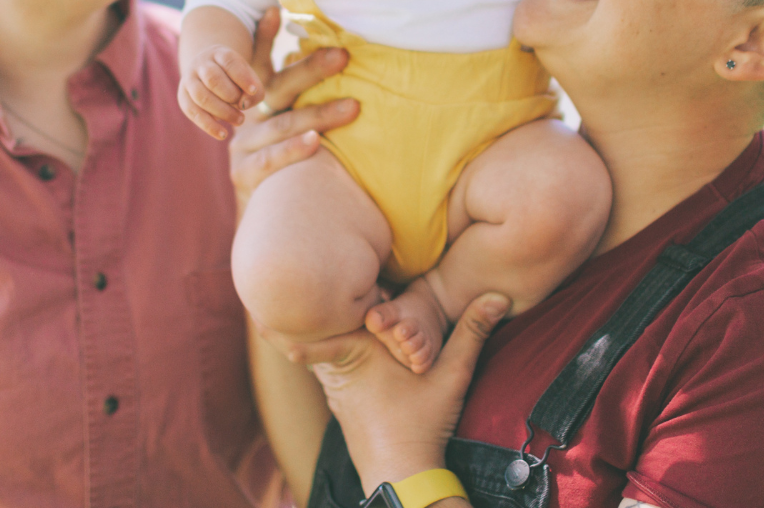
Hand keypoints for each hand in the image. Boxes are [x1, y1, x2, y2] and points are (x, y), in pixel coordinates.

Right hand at [180, 43, 266, 139]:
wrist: (209, 71)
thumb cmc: (236, 78)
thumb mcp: (249, 79)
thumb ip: (254, 92)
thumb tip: (243, 105)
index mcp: (219, 53)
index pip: (229, 62)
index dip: (242, 77)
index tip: (254, 90)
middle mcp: (201, 63)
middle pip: (213, 79)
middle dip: (231, 97)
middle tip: (244, 110)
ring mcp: (189, 79)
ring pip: (201, 95)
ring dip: (222, 112)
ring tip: (239, 120)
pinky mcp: (183, 96)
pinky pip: (192, 111)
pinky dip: (208, 125)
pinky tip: (222, 134)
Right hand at [227, 7, 358, 214]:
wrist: (267, 218)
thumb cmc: (290, 164)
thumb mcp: (290, 126)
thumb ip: (304, 97)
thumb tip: (343, 58)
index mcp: (256, 102)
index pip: (257, 62)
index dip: (263, 36)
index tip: (275, 9)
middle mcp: (247, 118)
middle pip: (279, 88)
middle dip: (312, 70)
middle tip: (344, 56)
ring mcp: (243, 145)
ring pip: (284, 124)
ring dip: (320, 114)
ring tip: (353, 107)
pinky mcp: (245, 174)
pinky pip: (272, 159)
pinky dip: (295, 150)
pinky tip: (316, 143)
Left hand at [274, 293, 511, 493]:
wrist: (403, 472)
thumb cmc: (423, 422)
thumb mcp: (453, 375)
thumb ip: (473, 332)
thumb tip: (498, 296)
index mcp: (360, 350)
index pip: (319, 322)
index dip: (293, 308)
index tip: (270, 292)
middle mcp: (339, 366)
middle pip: (309, 332)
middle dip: (289, 315)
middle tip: (266, 290)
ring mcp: (333, 387)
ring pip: (312, 351)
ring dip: (301, 334)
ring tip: (273, 313)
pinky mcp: (337, 401)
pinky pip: (320, 367)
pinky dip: (312, 352)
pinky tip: (302, 343)